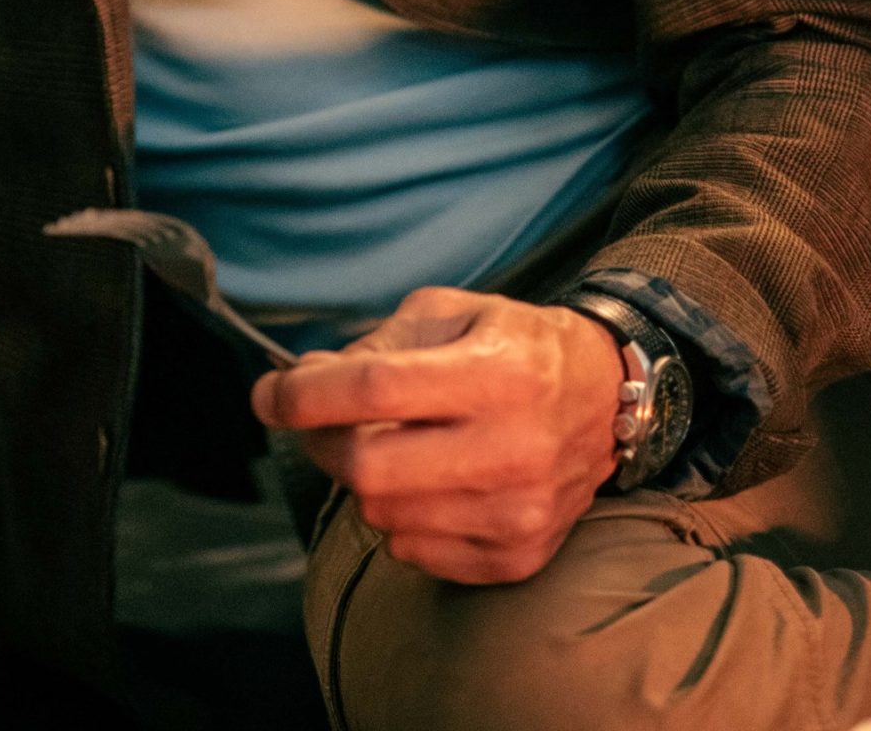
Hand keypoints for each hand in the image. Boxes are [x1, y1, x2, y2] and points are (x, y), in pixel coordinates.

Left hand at [251, 286, 625, 584]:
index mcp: (494, 372)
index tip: (267, 394)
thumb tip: (303, 380)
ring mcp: (518, 511)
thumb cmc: (512, 345)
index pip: (373, 390)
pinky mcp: (518, 556)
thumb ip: (373, 346)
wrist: (604, 399)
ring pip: (383, 516)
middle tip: (314, 422)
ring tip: (382, 446)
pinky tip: (422, 483)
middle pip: (368, 466)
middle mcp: (511, 447)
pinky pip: (414, 552)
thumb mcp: (448, 314)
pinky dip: (398, 519)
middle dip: (319, 442)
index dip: (303, 394)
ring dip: (361, 481)